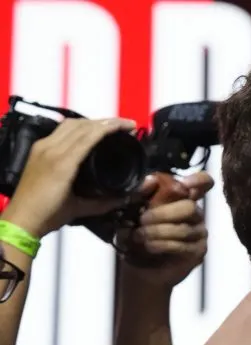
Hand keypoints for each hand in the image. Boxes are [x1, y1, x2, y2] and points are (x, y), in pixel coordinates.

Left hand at [1, 118, 137, 236]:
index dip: (111, 126)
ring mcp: (42, 146)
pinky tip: (88, 133)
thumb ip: (106, 201)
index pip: (90, 134)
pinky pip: (60, 130)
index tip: (130, 126)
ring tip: (109, 127)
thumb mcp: (81, 209)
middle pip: (81, 124)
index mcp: (63, 162)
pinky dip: (78, 127)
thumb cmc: (50, 215)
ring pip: (69, 124)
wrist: (22, 219)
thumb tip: (128, 196)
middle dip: (105, 121)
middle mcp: (51, 149)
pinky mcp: (38, 149)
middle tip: (125, 125)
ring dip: (91, 122)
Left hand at [119, 171, 213, 287]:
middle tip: (142, 220)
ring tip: (139, 236)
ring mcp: (199, 233)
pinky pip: (182, 246)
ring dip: (157, 232)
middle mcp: (195, 213)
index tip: (184, 185)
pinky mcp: (198, 251)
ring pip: (184, 229)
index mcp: (183, 198)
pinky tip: (149, 246)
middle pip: (190, 207)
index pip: (203, 182)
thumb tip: (150, 181)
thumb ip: (141, 195)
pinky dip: (162, 245)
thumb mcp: (133, 211)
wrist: (140, 266)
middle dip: (163, 213)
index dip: (199, 180)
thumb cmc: (139, 234)